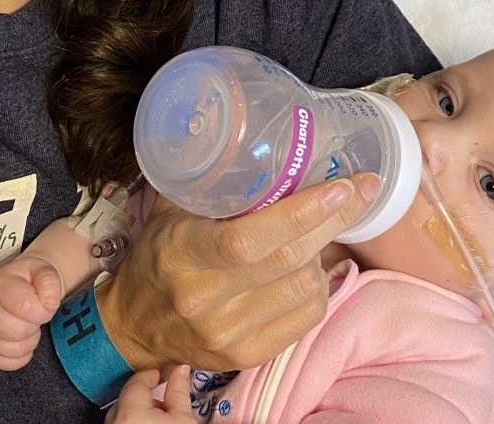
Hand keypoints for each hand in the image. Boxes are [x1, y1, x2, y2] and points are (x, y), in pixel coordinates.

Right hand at [0, 255, 63, 369]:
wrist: (18, 285)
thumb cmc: (30, 280)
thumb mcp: (43, 270)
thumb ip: (49, 282)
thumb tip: (49, 305)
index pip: (23, 307)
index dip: (42, 311)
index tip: (45, 307)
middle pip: (16, 332)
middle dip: (34, 326)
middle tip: (35, 317)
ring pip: (11, 350)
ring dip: (29, 341)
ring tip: (29, 325)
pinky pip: (6, 363)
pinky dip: (21, 355)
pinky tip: (23, 340)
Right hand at [96, 174, 379, 371]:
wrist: (134, 327)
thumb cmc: (159, 255)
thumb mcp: (171, 210)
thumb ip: (210, 179)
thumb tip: (258, 136)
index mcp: (181, 252)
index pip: (248, 238)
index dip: (301, 212)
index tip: (339, 187)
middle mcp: (202, 298)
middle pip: (287, 260)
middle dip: (333, 221)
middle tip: (359, 193)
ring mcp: (226, 333)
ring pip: (304, 288)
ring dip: (322, 255)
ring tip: (315, 235)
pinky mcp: (246, 356)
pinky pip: (306, 317)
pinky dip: (317, 288)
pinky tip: (305, 270)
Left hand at [106, 366, 195, 423]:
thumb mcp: (183, 419)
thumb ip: (179, 392)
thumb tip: (181, 368)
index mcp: (130, 410)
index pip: (135, 382)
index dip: (149, 376)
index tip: (160, 374)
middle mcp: (114, 420)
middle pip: (125, 399)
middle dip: (142, 397)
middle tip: (161, 402)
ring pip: (119, 415)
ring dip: (136, 412)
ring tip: (157, 417)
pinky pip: (119, 423)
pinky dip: (130, 421)